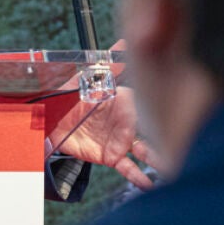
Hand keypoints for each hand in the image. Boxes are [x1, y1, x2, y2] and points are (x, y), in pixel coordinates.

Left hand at [49, 40, 164, 188]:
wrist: (46, 122)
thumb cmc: (69, 96)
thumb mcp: (86, 79)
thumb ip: (108, 64)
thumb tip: (126, 41)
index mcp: (122, 100)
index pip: (143, 102)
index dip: (154, 105)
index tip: (165, 106)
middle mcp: (125, 121)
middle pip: (149, 129)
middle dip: (164, 135)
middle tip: (177, 140)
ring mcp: (120, 140)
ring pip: (145, 150)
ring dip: (158, 158)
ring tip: (170, 165)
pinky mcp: (111, 155)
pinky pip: (127, 167)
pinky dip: (138, 176)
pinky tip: (148, 182)